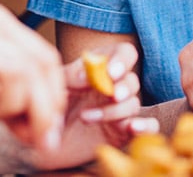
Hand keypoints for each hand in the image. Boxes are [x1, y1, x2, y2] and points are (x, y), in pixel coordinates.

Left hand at [29, 43, 158, 169]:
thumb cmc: (50, 105)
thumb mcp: (56, 85)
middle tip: (112, 95)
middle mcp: (113, 87)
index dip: (122, 61)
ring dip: (113, 111)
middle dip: (123, 88)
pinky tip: (133, 128)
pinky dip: (146, 126)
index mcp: (101, 68)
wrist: (44, 140)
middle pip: (132, 81)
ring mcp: (120, 110)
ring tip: (85, 118)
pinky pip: (147, 126)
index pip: (124, 54)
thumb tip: (89, 75)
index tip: (111, 73)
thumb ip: (71, 75)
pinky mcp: (123, 132)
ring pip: (133, 104)